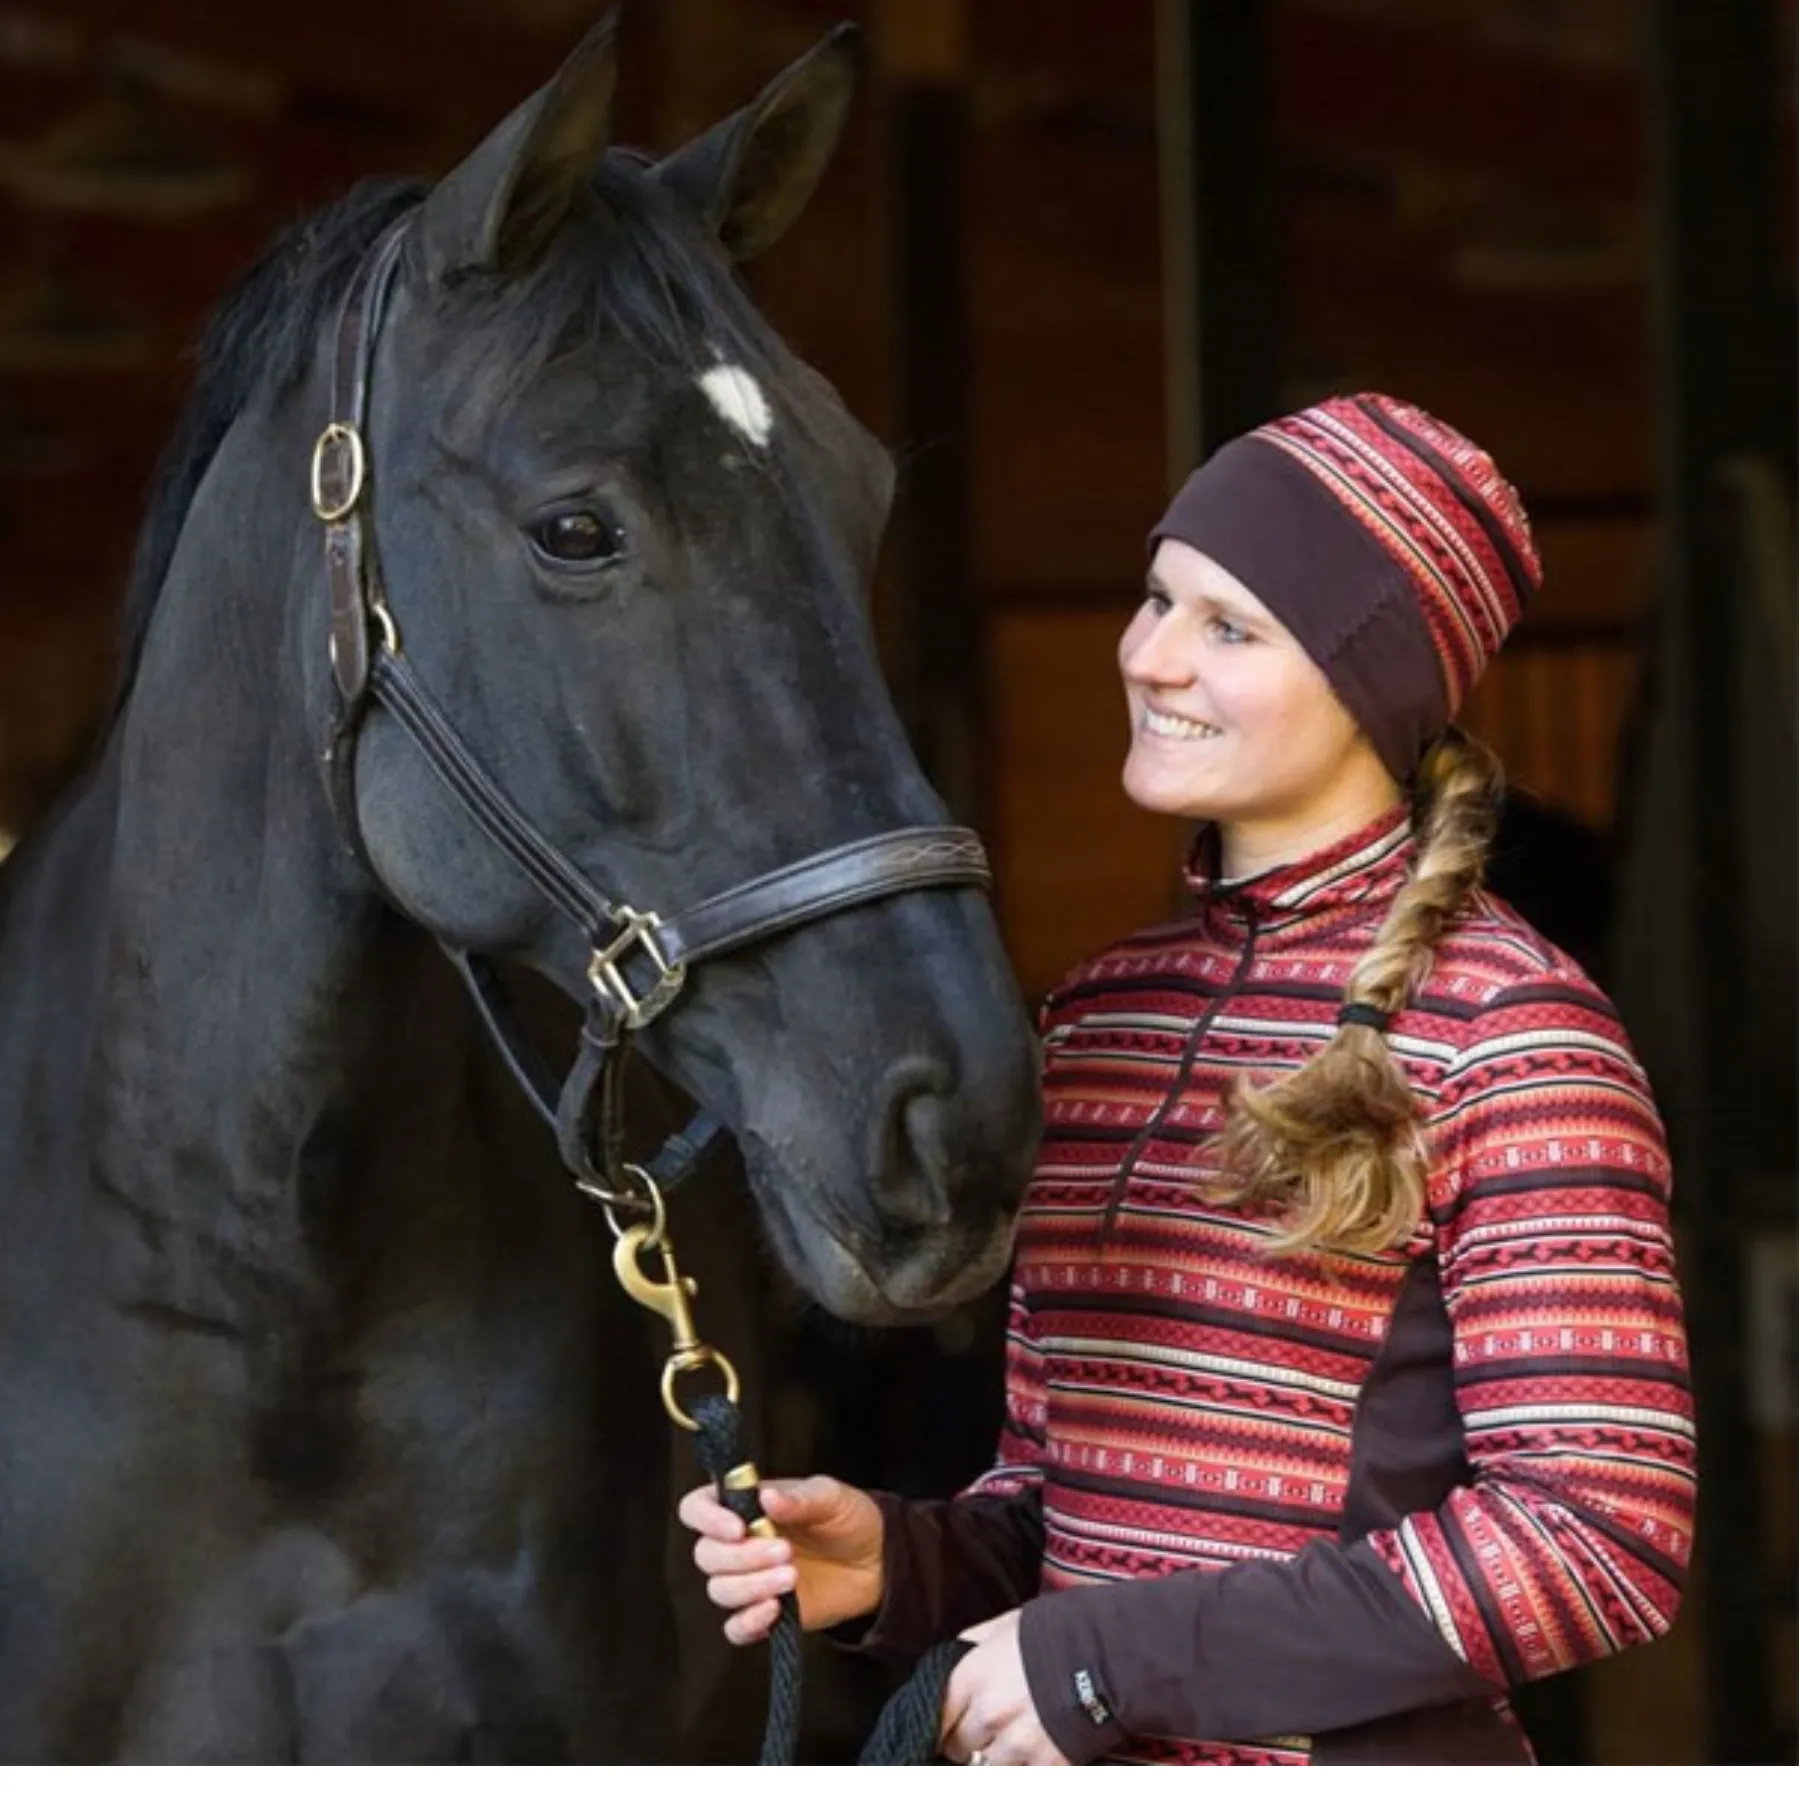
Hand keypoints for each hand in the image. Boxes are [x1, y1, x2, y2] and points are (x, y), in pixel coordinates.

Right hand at [677, 1474, 884, 1645]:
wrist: (876, 1561)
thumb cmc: (847, 1518)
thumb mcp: (830, 1497)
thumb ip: (799, 1498)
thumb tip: (767, 1497)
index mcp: (745, 1506)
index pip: (698, 1508)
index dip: (707, 1519)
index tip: (738, 1528)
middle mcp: (739, 1543)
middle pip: (706, 1554)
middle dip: (742, 1556)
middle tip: (785, 1551)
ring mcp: (748, 1580)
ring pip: (719, 1590)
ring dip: (751, 1586)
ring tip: (792, 1576)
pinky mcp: (763, 1614)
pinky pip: (736, 1628)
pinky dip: (749, 1622)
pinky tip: (775, 1609)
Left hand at [939, 1609, 1068, 1766]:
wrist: (1106, 1654)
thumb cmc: (1056, 1634)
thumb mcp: (1006, 1625)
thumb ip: (975, 1641)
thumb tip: (957, 1651)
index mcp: (975, 1677)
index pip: (939, 1715)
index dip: (945, 1721)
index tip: (951, 1724)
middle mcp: (990, 1714)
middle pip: (960, 1747)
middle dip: (969, 1741)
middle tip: (981, 1734)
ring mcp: (1016, 1743)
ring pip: (989, 1766)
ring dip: (999, 1757)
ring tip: (1015, 1740)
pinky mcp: (1045, 1764)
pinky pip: (1022, 1777)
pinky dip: (1027, 1768)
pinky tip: (1037, 1750)